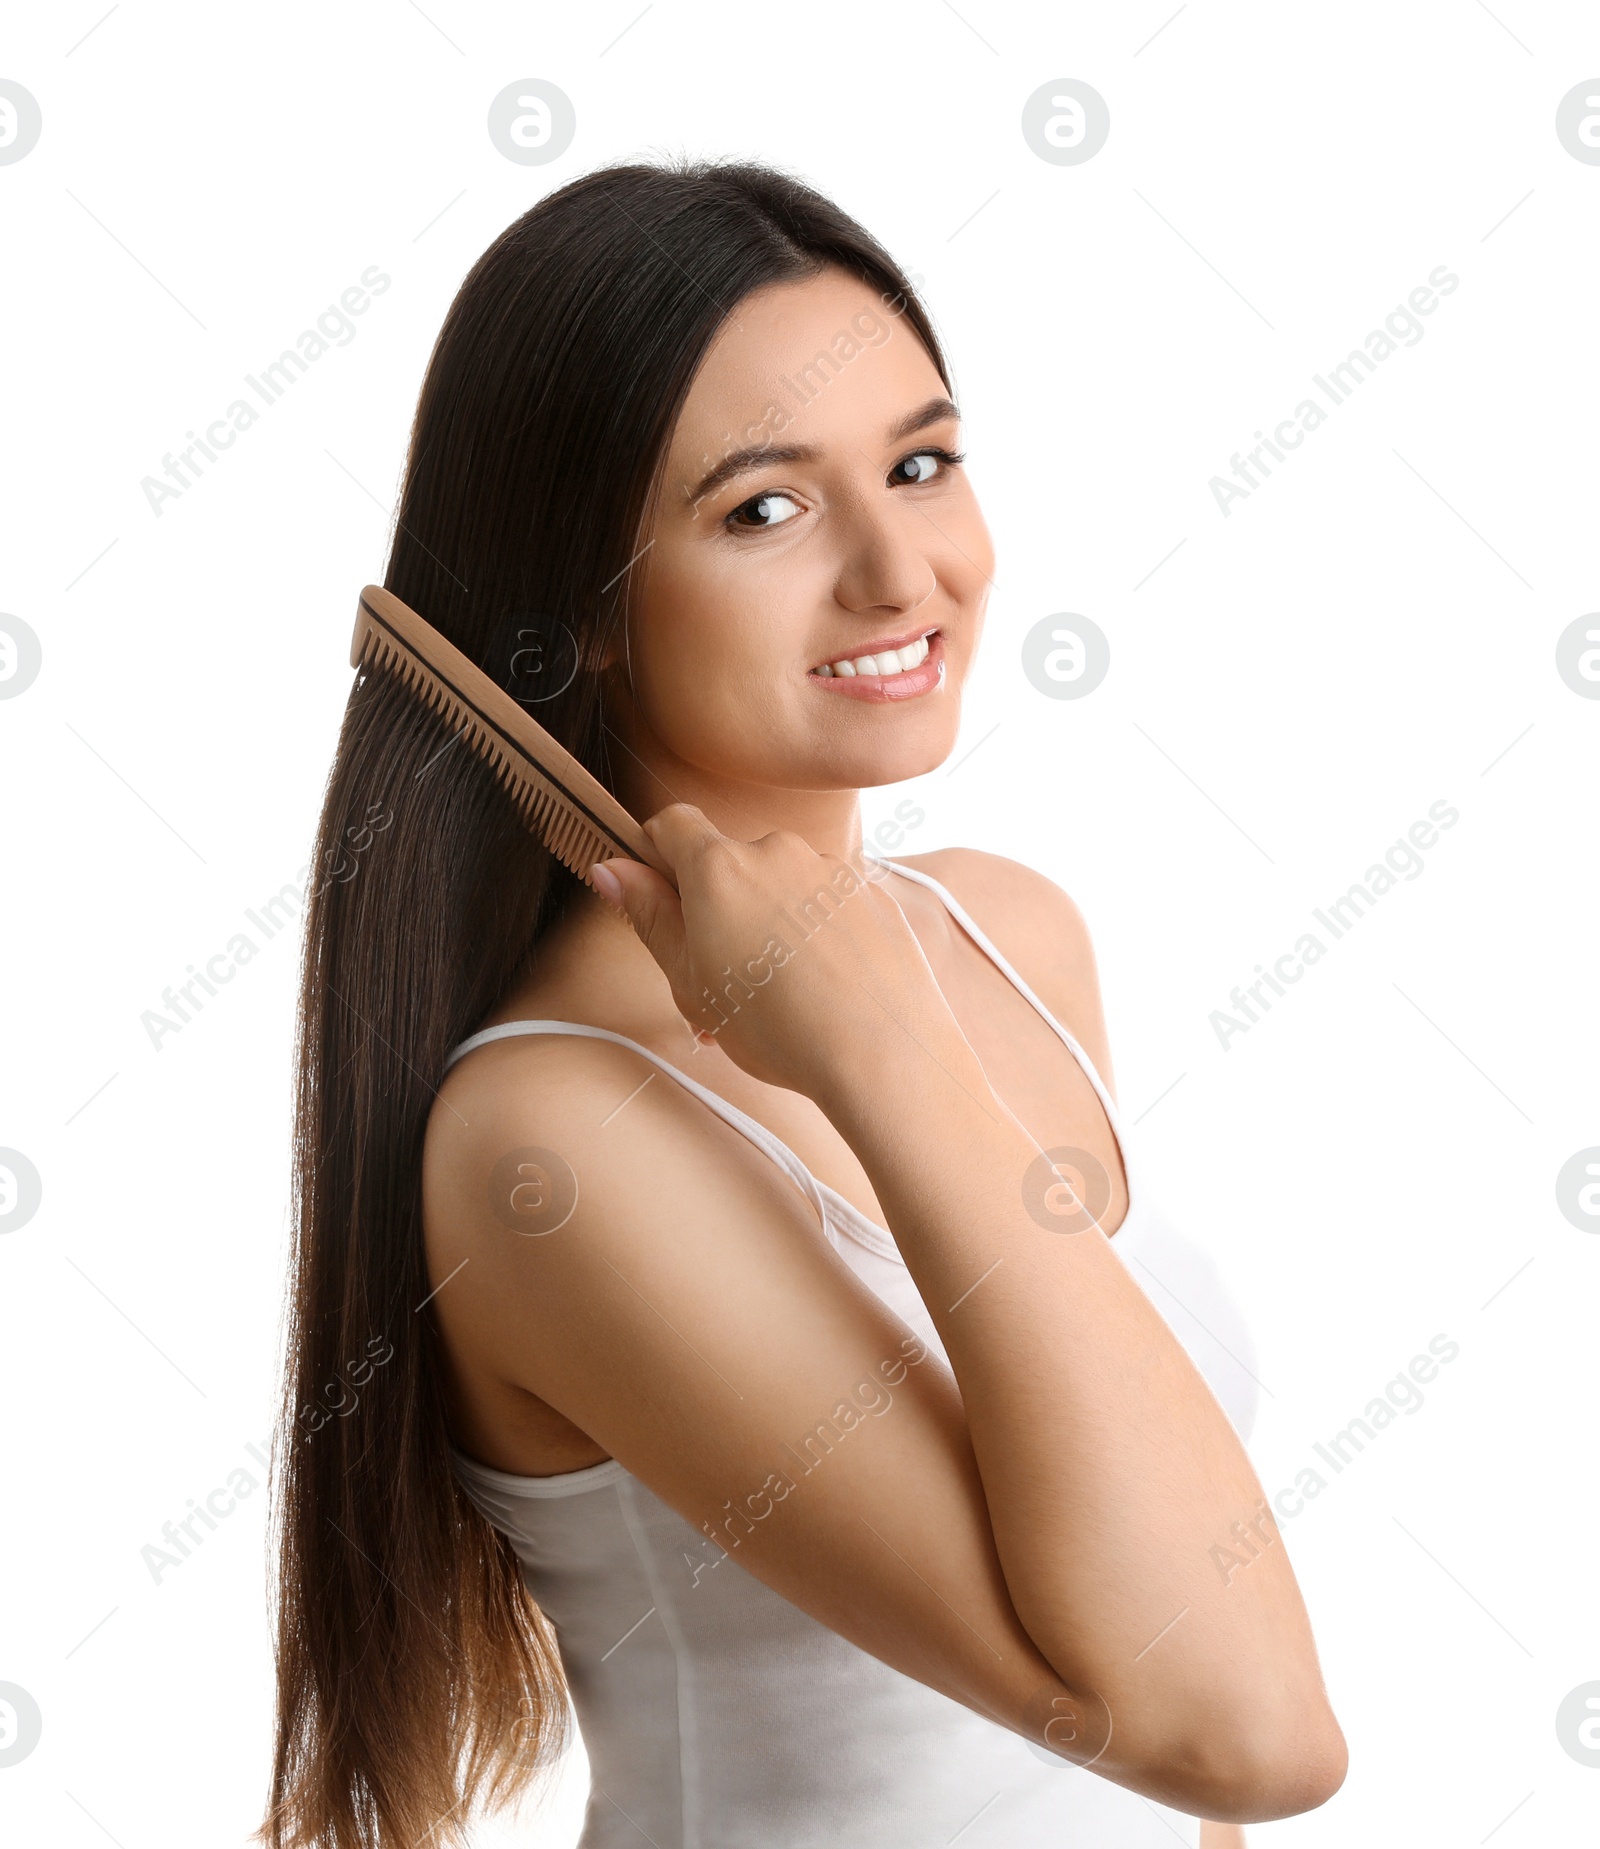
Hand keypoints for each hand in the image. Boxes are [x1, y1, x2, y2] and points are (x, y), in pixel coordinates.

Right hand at [588, 804, 960, 1099]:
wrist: (880, 1052)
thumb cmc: (777, 1025)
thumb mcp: (689, 979)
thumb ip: (649, 915)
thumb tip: (611, 868)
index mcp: (719, 867)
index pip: (673, 824)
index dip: (657, 853)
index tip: (656, 891)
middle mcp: (777, 851)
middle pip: (730, 863)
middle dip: (718, 909)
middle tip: (717, 981)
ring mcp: (831, 871)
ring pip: (782, 887)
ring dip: (768, 926)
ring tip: (774, 1001)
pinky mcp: (873, 896)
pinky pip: (828, 905)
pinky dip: (816, 936)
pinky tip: (821, 991)